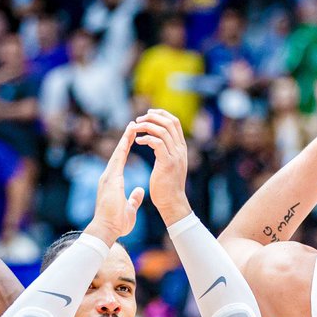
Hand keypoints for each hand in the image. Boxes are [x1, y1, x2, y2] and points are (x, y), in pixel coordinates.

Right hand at [86, 124, 144, 243]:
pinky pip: (118, 160)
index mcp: (113, 183)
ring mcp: (108, 177)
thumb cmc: (116, 223)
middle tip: (133, 125)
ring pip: (118, 153)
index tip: (133, 137)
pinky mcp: (110, 180)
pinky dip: (123, 148)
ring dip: (125, 139)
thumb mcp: (129, 209)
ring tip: (132, 126)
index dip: (127, 149)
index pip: (121, 161)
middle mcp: (109, 177)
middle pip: (119, 154)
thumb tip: (140, 191)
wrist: (106, 229)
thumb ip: (134, 199)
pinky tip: (128, 138)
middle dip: (126, 139)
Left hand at [135, 109, 191, 223]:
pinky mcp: (167, 163)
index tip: (148, 114)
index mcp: (181, 148)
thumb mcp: (171, 165)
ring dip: (146, 126)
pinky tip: (138, 141)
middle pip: (169, 122)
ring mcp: (175, 156)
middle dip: (152, 117)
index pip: (175, 122)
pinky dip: (146, 139)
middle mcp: (181, 149)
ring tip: (134, 128)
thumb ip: (167, 152)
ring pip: (162, 130)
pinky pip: (157, 143)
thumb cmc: (167, 187)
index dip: (161, 114)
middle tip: (138, 120)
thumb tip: (159, 142)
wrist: (172, 203)